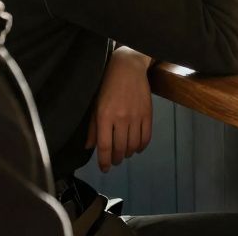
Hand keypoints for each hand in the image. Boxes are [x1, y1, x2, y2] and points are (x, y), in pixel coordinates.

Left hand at [86, 47, 153, 172]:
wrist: (128, 68)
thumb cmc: (107, 85)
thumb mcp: (95, 105)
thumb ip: (93, 128)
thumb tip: (89, 147)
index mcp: (104, 116)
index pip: (104, 147)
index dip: (104, 161)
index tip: (104, 169)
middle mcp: (121, 118)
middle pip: (120, 148)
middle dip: (116, 159)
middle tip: (115, 161)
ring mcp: (136, 116)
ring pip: (133, 145)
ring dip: (129, 154)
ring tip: (125, 154)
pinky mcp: (148, 114)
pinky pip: (146, 136)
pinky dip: (142, 146)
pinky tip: (137, 147)